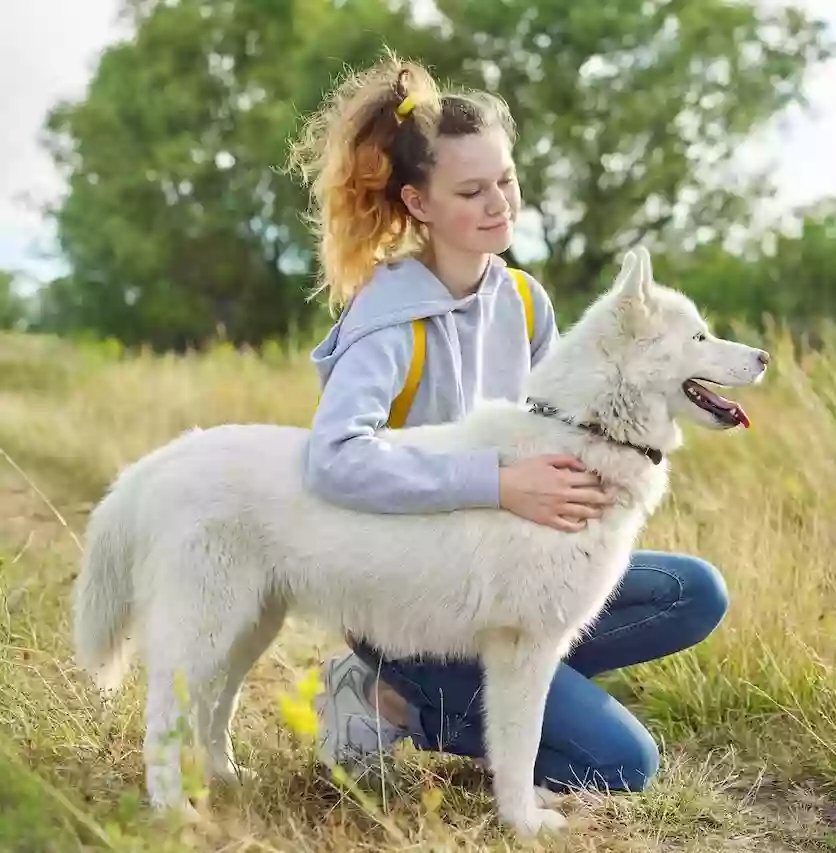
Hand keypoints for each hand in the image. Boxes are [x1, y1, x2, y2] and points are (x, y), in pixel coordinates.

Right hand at [499, 454, 614, 531]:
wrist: (505, 487)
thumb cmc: (524, 470)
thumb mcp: (545, 459)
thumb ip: (566, 460)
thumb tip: (582, 466)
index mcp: (563, 478)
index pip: (589, 480)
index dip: (599, 480)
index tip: (605, 481)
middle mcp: (563, 494)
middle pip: (591, 497)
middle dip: (604, 498)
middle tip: (611, 499)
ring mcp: (556, 509)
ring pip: (583, 512)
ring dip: (595, 512)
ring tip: (602, 512)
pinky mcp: (548, 519)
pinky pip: (567, 526)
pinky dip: (578, 526)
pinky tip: (582, 524)